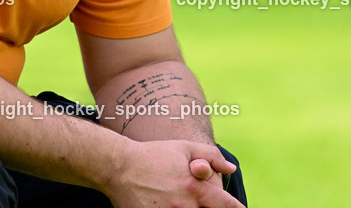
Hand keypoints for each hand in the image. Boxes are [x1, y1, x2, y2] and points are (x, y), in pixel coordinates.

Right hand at [105, 139, 243, 207]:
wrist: (119, 166)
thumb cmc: (153, 155)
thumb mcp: (183, 148)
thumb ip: (211, 156)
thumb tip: (231, 168)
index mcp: (195, 188)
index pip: (226, 205)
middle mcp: (184, 206)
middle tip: (205, 203)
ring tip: (181, 202)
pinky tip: (168, 205)